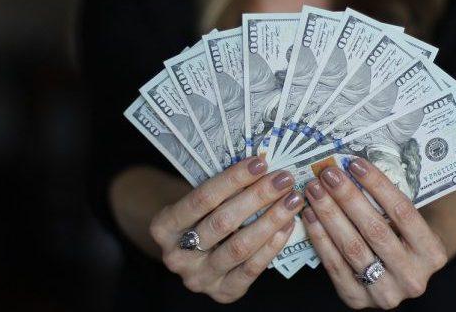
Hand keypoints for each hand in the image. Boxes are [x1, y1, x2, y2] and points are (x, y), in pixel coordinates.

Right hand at [149, 156, 302, 302]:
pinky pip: (251, 269)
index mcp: (163, 227)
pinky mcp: (223, 292)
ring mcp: (199, 277)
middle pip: (222, 222)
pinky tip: (287, 225)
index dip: (233, 179)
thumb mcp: (198, 203)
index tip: (260, 163)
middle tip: (283, 180)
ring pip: (239, 247)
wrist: (192, 255)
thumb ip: (221, 190)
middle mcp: (177, 256)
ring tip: (291, 200)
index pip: (202, 198)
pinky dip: (272, 245)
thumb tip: (261, 168)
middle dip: (257, 197)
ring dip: (271, 220)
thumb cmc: (200, 219)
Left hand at [301, 158, 447, 308]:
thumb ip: (389, 205)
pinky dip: (320, 237)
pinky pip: (334, 265)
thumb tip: (353, 169)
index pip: (403, 212)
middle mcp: (412, 277)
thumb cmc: (403, 242)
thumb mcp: (410, 226)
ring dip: (329, 214)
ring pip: (352, 247)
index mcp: (432, 253)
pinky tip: (310, 215)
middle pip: (375, 230)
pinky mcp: (357, 299)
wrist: (398, 280)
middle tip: (328, 174)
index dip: (377, 185)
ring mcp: (385, 292)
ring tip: (315, 191)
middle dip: (347, 197)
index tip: (354, 164)